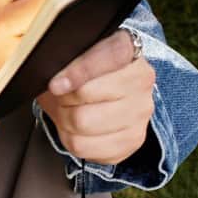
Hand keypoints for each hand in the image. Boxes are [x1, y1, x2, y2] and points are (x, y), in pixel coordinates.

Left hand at [35, 28, 155, 167]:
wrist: (105, 96)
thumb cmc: (85, 74)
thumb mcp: (74, 56)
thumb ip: (66, 60)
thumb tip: (56, 81)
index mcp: (129, 49)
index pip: (109, 55)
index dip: (79, 71)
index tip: (55, 84)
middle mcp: (141, 80)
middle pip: (86, 93)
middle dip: (63, 98)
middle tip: (61, 96)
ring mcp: (141, 111)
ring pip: (83, 123)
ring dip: (64, 120)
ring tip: (67, 112)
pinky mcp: (133, 139)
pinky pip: (85, 147)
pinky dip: (70, 140)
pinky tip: (75, 130)